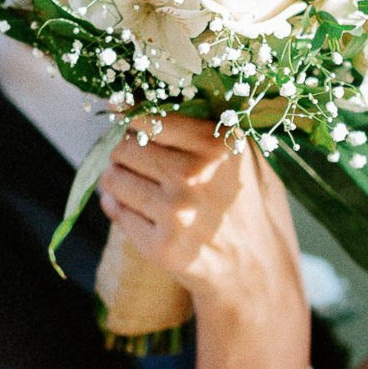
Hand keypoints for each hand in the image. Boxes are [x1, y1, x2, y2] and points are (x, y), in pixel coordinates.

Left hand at [99, 117, 301, 314]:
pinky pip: (115, 211)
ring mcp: (177, 214)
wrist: (254, 269)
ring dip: (118, 179)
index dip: (132, 118)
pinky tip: (141, 211)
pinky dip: (119, 207)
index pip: (149, 117)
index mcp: (220, 145)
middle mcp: (197, 176)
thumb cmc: (243, 203)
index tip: (125, 119)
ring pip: (113, 178)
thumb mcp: (242, 155)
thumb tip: (129, 99)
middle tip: (140, 163)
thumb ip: (203, 122)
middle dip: (125, 152)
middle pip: (124, 146)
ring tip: (141, 187)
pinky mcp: (161, 246)